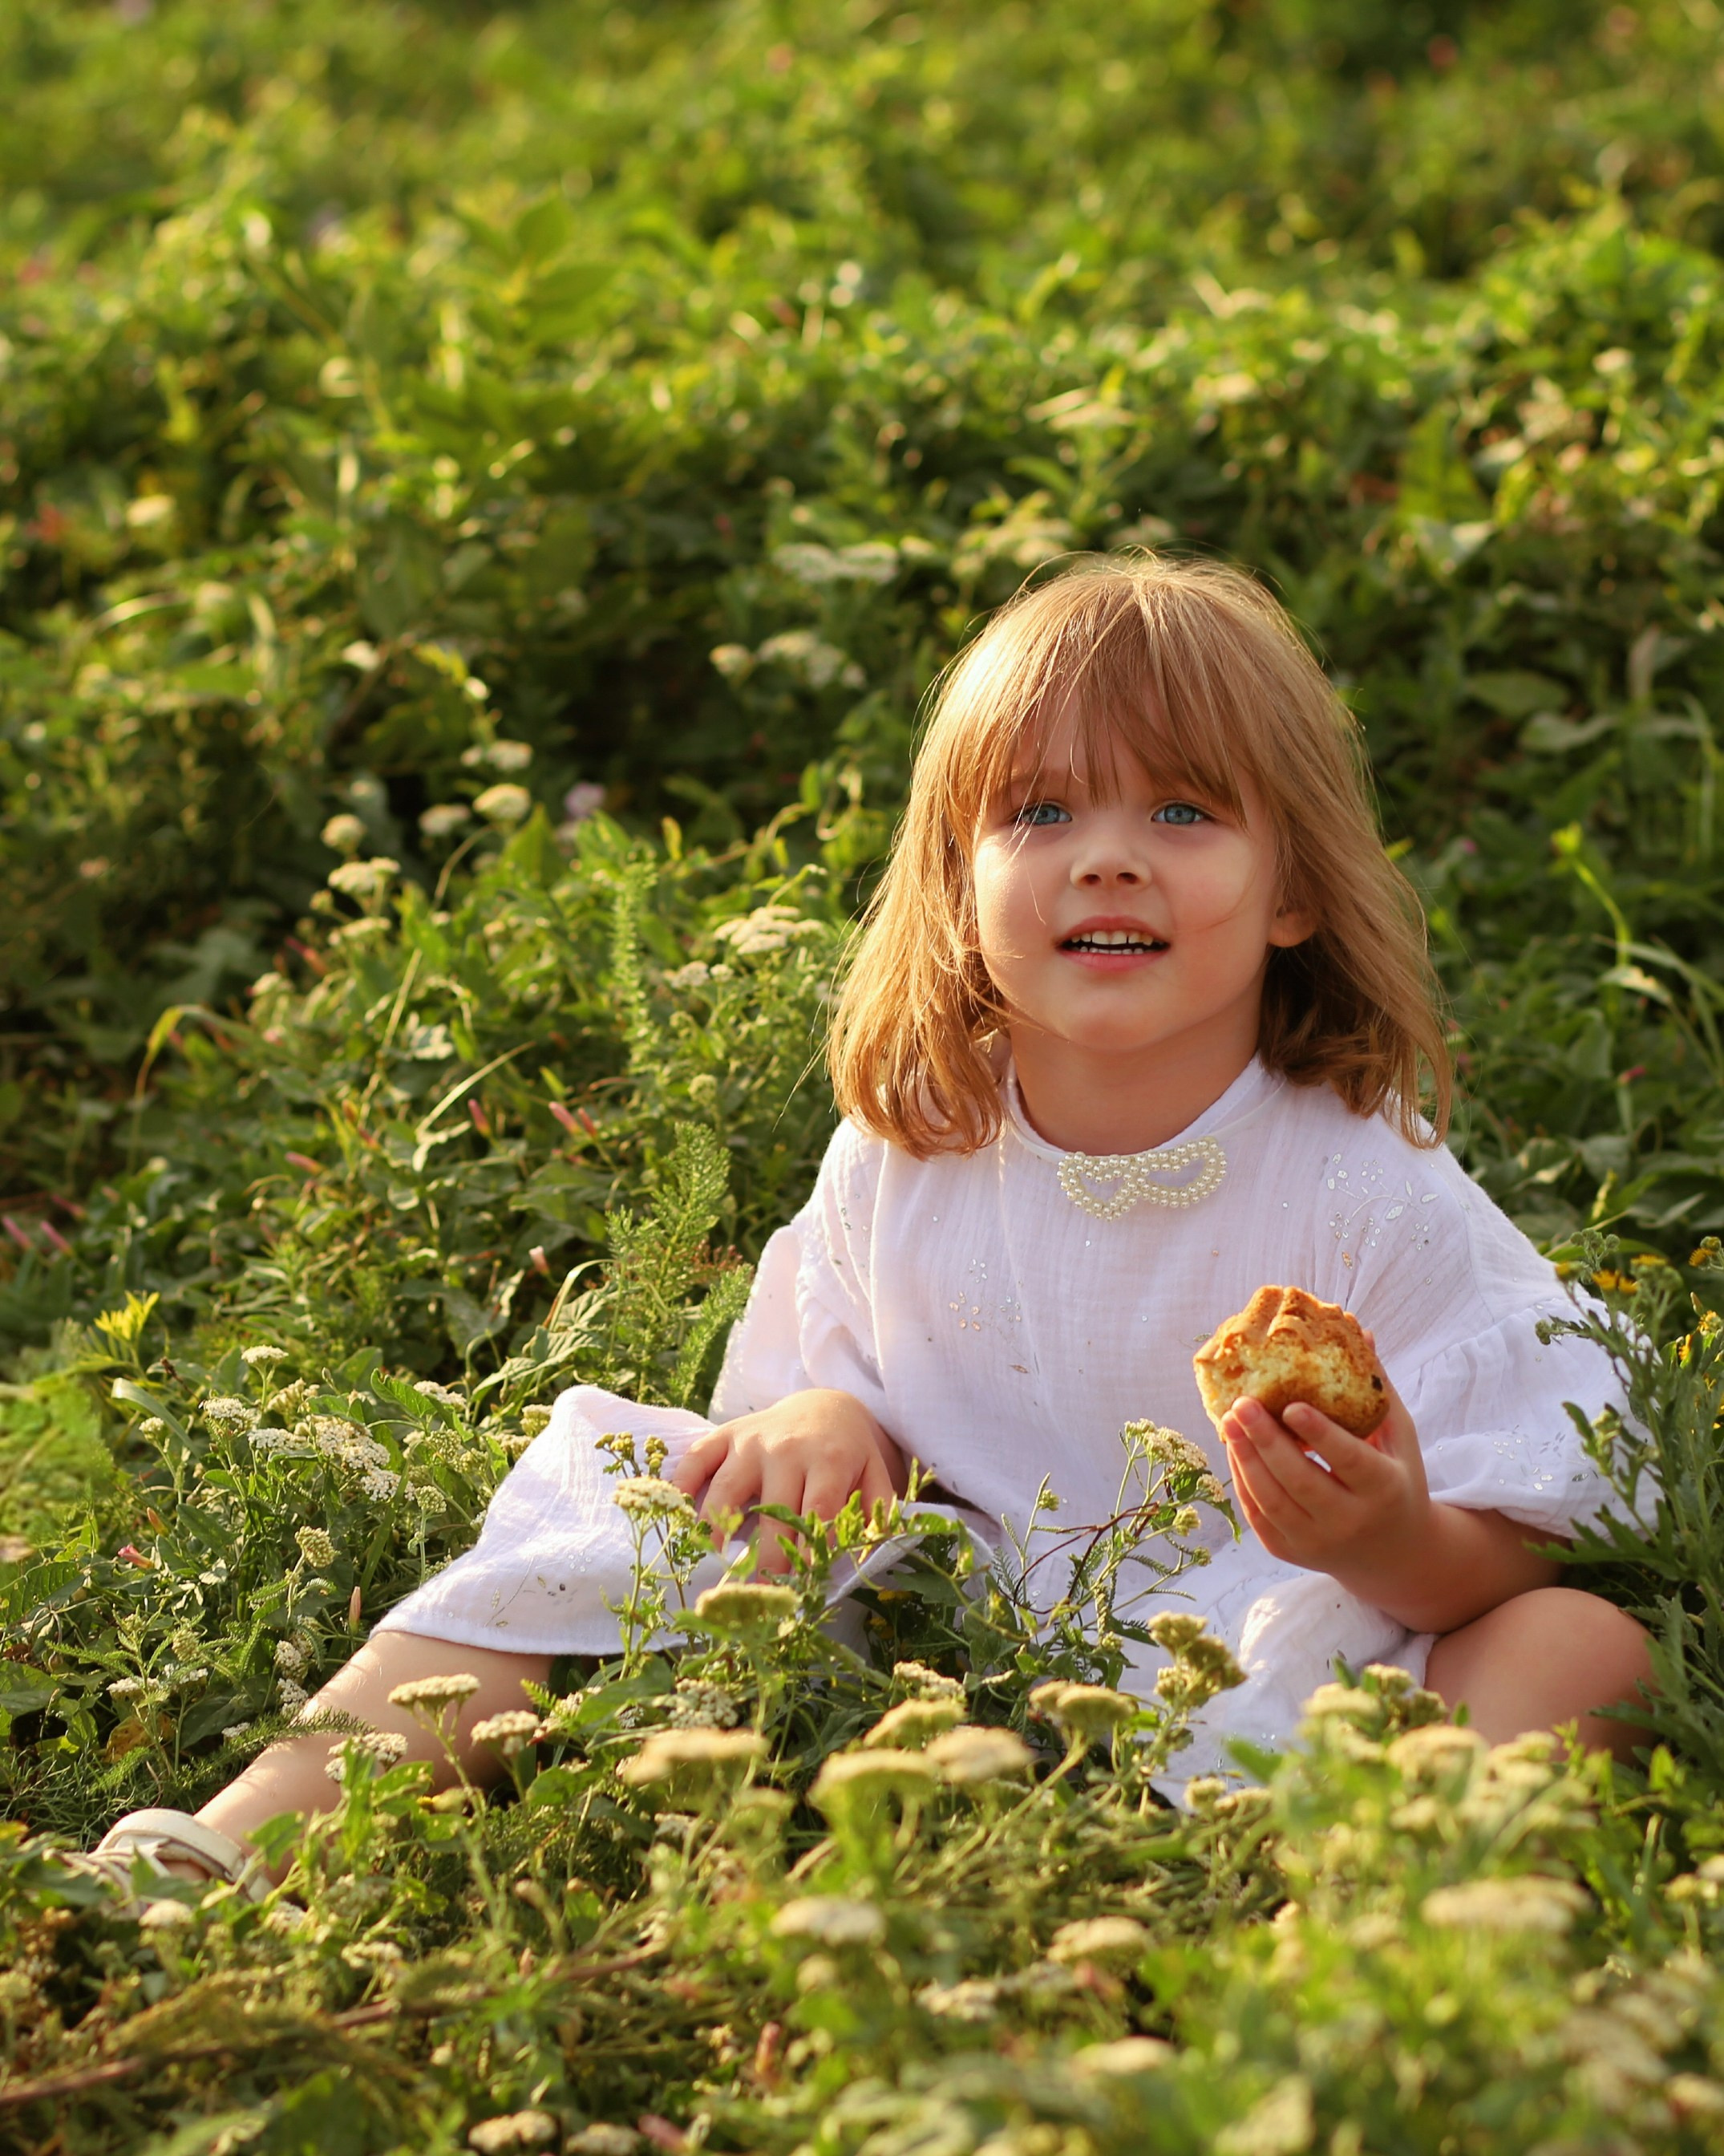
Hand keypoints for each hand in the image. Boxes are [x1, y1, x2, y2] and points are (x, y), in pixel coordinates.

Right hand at [668, 1388, 907, 1575]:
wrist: (824, 1405)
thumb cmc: (849, 1453)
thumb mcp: (875, 1476)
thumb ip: (878, 1513)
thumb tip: (866, 1555)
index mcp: (829, 1459)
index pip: (818, 1511)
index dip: (809, 1550)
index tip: (802, 1586)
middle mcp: (787, 1448)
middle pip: (773, 1510)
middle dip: (766, 1557)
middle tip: (759, 1596)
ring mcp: (751, 1440)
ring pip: (727, 1488)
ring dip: (717, 1527)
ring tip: (714, 1563)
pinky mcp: (725, 1434)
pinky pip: (697, 1458)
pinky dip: (681, 1485)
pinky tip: (676, 1515)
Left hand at [1219, 1356, 1433, 1610]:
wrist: (1393, 1553)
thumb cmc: (1396, 1479)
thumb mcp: (1398, 1437)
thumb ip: (1377, 1389)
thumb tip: (1358, 1330)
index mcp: (1383, 1489)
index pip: (1349, 1461)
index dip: (1320, 1435)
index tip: (1292, 1405)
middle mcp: (1349, 1522)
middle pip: (1301, 1481)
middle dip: (1266, 1441)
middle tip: (1242, 1403)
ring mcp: (1316, 1542)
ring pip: (1272, 1500)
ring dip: (1245, 1458)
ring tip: (1229, 1420)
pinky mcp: (1289, 1551)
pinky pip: (1257, 1514)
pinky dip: (1242, 1479)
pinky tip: (1233, 1447)